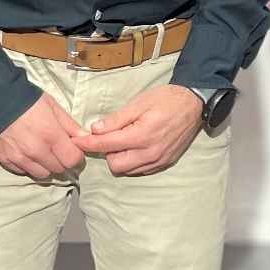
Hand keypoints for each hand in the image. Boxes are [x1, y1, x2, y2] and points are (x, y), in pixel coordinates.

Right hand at [0, 93, 86, 179]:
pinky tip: (27, 153)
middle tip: (57, 149)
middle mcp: (36, 151)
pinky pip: (24, 172)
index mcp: (51, 135)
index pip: (72, 159)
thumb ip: (69, 124)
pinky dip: (29, 166)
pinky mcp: (6, 160)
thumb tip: (84, 137)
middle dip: (61, 161)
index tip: (72, 149)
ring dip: (46, 166)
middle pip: (59, 169)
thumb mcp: (52, 106)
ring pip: (42, 175)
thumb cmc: (26, 99)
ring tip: (42, 153)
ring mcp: (20, 158)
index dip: (75, 155)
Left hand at [72, 85, 203, 175]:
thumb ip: (117, 119)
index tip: (76, 141)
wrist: (193, 104)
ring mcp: (158, 160)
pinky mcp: (164, 163)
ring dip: (119, 158)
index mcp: (141, 136)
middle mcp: (150, 153)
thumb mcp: (139, 102)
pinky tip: (134, 147)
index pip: (107, 145)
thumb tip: (95, 129)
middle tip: (107, 136)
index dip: (88, 143)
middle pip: (114, 164)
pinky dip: (132, 162)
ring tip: (122, 140)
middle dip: (106, 152)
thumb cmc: (165, 99)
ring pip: (127, 170)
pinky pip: (140, 170)